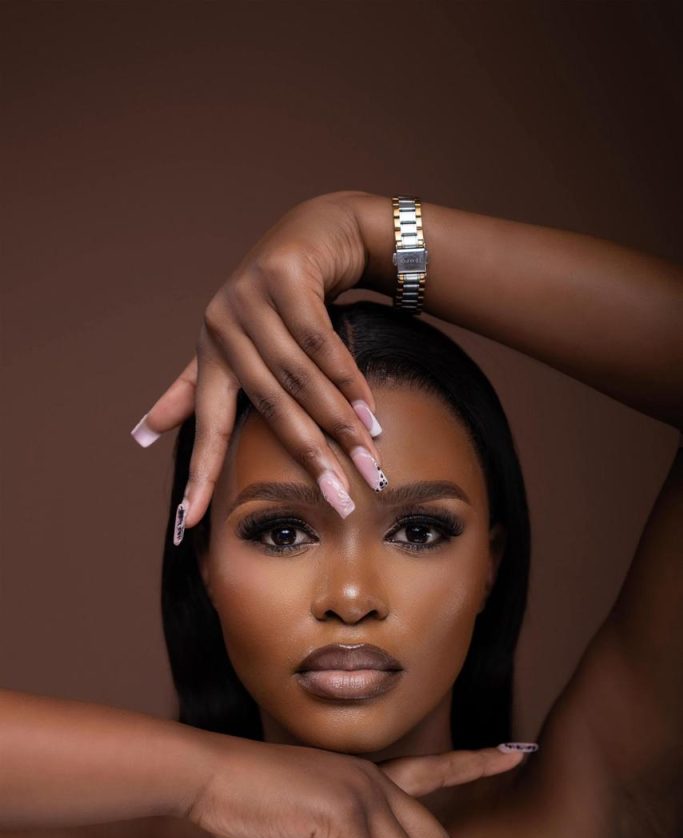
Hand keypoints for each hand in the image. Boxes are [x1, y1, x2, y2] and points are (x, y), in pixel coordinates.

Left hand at [131, 190, 385, 526]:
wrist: (317, 232)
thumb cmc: (276, 300)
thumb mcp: (236, 345)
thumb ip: (195, 390)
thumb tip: (142, 435)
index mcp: (210, 351)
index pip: (207, 423)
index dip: (200, 473)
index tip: (188, 522)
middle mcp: (222, 324)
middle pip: (271, 405)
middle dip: (311, 454)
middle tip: (341, 498)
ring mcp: (250, 296)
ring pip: (301, 375)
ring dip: (340, 421)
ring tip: (369, 458)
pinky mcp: (284, 275)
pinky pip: (322, 342)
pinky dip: (349, 379)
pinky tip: (370, 410)